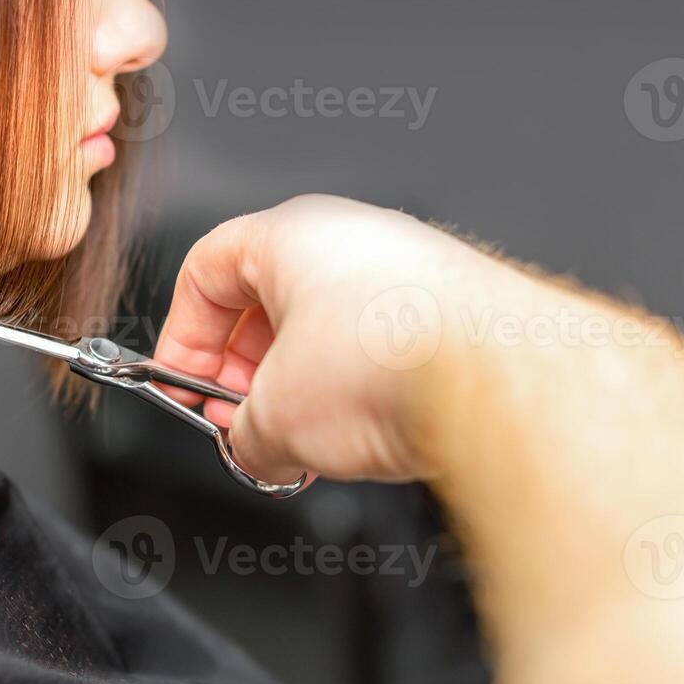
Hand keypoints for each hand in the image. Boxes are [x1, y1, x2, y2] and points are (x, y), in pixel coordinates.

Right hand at [154, 194, 541, 483]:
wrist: (501, 379)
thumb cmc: (393, 362)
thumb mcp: (275, 417)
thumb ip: (242, 435)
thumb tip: (252, 450)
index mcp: (292, 233)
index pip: (206, 271)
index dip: (183, 338)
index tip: (183, 386)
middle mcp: (356, 237)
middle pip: (272, 302)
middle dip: (248, 374)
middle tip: (241, 424)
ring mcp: (413, 270)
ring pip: (332, 330)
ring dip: (306, 390)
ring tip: (303, 445)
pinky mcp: (458, 312)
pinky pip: (385, 347)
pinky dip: (363, 391)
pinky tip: (362, 438)